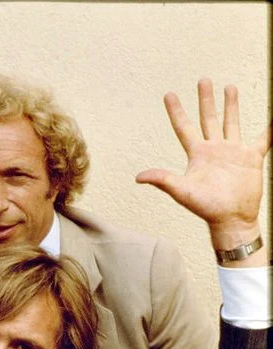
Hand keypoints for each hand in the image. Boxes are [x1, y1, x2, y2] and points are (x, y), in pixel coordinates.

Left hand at [136, 79, 270, 243]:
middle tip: (203, 80)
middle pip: (208, 119)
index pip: (184, 127)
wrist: (231, 219)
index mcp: (198, 155)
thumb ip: (162, 180)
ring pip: (231, 122)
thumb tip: (138, 177)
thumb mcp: (182, 192)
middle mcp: (214, 150)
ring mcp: (233, 152)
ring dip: (230, 105)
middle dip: (206, 100)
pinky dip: (270, 128)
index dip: (176, 111)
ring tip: (229, 87)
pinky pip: (263, 139)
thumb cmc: (206, 208)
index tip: (169, 95)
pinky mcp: (251, 158)